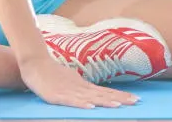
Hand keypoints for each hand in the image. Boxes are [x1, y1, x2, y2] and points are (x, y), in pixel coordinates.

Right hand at [18, 53, 138, 108]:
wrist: (35, 63)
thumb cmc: (52, 73)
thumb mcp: (70, 81)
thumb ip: (81, 88)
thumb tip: (93, 94)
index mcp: (83, 86)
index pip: (105, 92)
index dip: (120, 95)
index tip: (136, 99)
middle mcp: (79, 88)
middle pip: (102, 94)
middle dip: (119, 98)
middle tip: (136, 101)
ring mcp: (68, 91)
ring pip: (90, 98)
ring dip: (104, 102)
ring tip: (118, 105)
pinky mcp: (56, 96)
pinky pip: (71, 101)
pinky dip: (81, 104)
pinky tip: (91, 107)